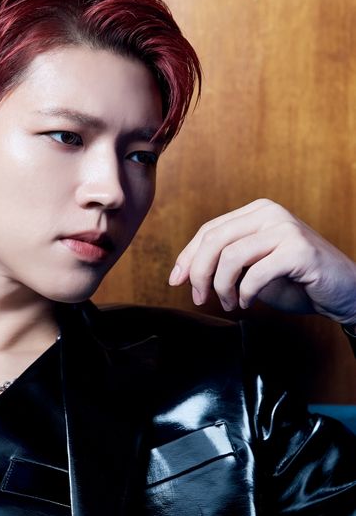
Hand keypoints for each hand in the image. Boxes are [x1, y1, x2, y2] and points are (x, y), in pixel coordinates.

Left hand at [168, 199, 355, 326]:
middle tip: (199, 298)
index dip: (188, 257)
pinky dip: (246, 293)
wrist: (342, 291)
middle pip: (214, 240)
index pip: (209, 230)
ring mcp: (285, 228)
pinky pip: (256, 273)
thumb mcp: (252, 267)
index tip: (176, 281)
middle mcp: (270, 213)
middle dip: (199, 273)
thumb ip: (224, 262)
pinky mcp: (299, 250)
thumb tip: (185, 272)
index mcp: (256, 212)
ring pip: (231, 256)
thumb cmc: (296, 280)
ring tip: (230, 304)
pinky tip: (248, 302)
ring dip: (222, 287)